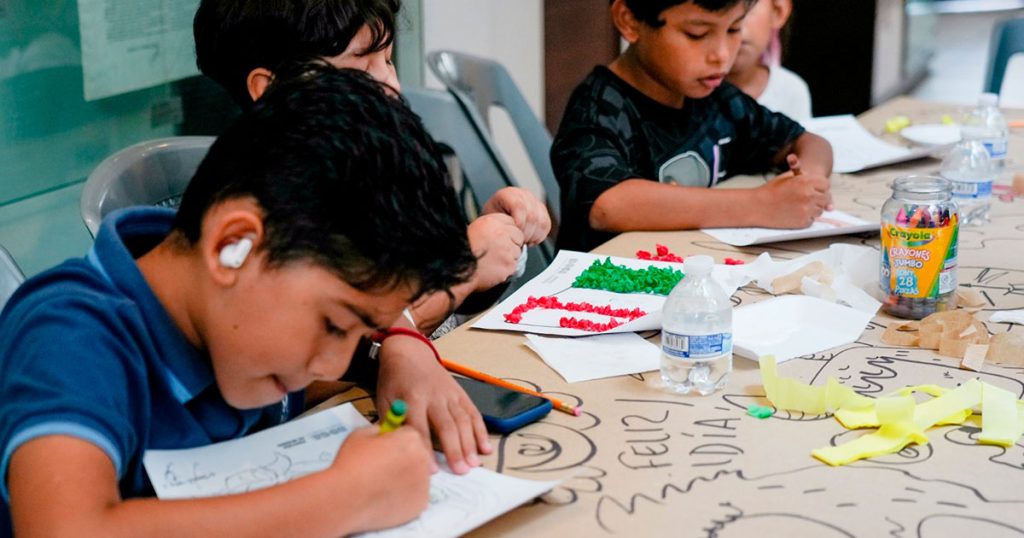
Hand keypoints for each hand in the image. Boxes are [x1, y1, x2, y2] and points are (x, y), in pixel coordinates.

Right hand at [330, 427, 432, 530]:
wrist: (346, 500)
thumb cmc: (350, 466)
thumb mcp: (359, 435)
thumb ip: (378, 429)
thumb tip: (384, 431)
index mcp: (411, 439)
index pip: (410, 434)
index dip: (397, 441)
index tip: (387, 448)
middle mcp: (423, 459)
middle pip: (419, 455)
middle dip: (404, 459)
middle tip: (384, 468)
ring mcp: (424, 483)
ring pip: (418, 476)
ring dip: (406, 477)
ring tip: (382, 484)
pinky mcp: (421, 503)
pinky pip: (415, 496)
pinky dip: (405, 497)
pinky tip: (387, 497)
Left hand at [376, 335, 491, 474]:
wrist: (410, 352)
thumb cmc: (394, 381)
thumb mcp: (385, 399)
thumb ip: (391, 424)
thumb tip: (397, 451)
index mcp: (413, 398)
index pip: (420, 428)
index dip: (426, 450)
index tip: (431, 471)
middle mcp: (434, 396)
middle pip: (446, 425)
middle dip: (455, 449)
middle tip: (462, 471)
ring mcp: (450, 394)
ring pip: (463, 420)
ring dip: (470, 443)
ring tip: (474, 464)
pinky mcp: (461, 393)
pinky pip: (473, 413)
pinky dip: (481, 430)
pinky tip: (485, 447)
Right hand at [466, 213, 524, 291]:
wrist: (458, 269)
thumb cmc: (464, 251)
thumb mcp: (476, 229)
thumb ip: (493, 227)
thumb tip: (507, 230)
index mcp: (492, 221)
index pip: (512, 223)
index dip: (508, 233)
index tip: (501, 239)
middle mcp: (501, 233)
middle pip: (519, 237)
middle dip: (512, 244)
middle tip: (498, 251)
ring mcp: (507, 249)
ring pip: (517, 252)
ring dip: (509, 257)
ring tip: (493, 260)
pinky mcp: (509, 264)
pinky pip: (514, 265)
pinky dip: (506, 269)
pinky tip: (493, 268)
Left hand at [481, 187, 551, 245]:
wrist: (498, 217)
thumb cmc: (492, 218)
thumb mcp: (490, 218)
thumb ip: (499, 222)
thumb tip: (507, 232)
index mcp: (509, 194)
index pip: (519, 206)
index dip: (519, 222)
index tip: (514, 233)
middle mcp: (524, 195)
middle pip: (532, 216)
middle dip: (525, 233)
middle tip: (517, 240)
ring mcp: (535, 202)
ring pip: (541, 221)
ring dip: (533, 235)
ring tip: (523, 240)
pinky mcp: (542, 211)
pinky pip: (546, 225)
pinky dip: (539, 235)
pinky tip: (530, 239)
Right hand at [757, 158, 831, 227]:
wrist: (758, 206)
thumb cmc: (772, 190)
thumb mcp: (788, 177)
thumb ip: (805, 176)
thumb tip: (817, 179)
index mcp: (806, 182)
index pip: (826, 185)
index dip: (819, 187)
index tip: (812, 189)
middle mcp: (809, 196)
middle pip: (826, 198)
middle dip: (818, 198)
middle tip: (804, 198)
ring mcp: (807, 210)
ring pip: (820, 210)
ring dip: (813, 208)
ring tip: (797, 205)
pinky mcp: (803, 222)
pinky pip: (812, 220)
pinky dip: (806, 217)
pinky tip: (794, 213)